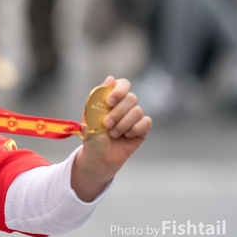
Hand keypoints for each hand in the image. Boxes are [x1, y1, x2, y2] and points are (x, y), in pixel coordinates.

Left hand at [71, 76, 151, 201]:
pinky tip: (126, 136)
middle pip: (131, 98)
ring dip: (123, 123)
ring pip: (137, 111)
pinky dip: (135, 129)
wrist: (98, 157)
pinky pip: (146, 122)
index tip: (109, 102)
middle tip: (106, 124)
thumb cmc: (93, 135)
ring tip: (113, 134)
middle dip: (117, 112)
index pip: (122, 84)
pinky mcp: (142, 128)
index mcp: (111, 98)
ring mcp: (134, 116)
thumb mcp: (90, 117)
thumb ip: (98, 98)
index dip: (118, 91)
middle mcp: (124, 105)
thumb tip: (110, 78)